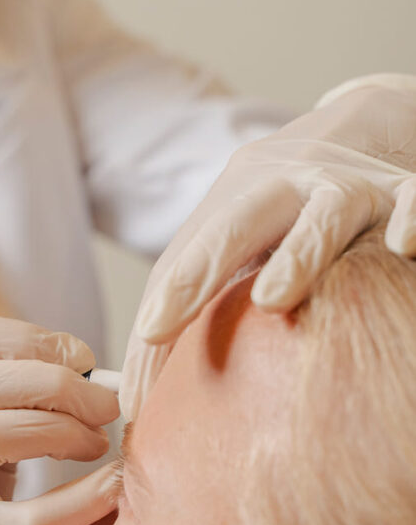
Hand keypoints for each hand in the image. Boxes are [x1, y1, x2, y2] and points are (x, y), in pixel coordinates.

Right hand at [0, 317, 120, 524]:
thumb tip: (71, 376)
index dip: (23, 339)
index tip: (75, 354)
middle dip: (58, 383)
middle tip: (102, 403)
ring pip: (1, 432)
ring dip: (67, 431)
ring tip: (97, 444)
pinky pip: (33, 514)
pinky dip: (83, 497)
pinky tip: (110, 489)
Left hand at [122, 73, 415, 419]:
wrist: (368, 127)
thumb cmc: (285, 208)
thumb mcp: (236, 238)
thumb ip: (192, 302)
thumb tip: (137, 396)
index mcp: (239, 202)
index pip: (189, 252)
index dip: (165, 294)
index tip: (143, 337)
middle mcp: (291, 187)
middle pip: (238, 222)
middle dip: (200, 270)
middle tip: (162, 325)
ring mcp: (351, 189)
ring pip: (325, 214)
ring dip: (295, 255)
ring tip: (272, 297)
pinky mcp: (406, 193)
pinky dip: (414, 219)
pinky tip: (406, 245)